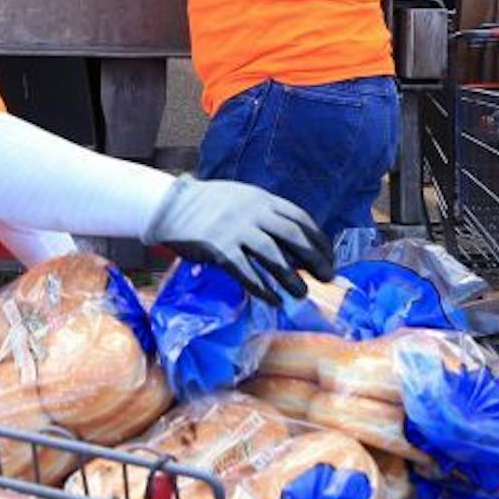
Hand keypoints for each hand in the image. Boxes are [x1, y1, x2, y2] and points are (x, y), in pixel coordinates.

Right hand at [144, 177, 333, 303]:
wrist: (170, 205)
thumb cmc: (208, 206)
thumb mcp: (241, 200)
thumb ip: (266, 216)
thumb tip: (295, 246)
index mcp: (261, 199)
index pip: (299, 218)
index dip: (318, 240)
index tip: (328, 257)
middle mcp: (252, 211)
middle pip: (292, 236)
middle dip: (314, 258)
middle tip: (326, 277)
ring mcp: (235, 229)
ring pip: (272, 255)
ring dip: (290, 277)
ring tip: (301, 293)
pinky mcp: (219, 248)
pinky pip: (245, 272)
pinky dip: (262, 288)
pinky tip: (272, 300)